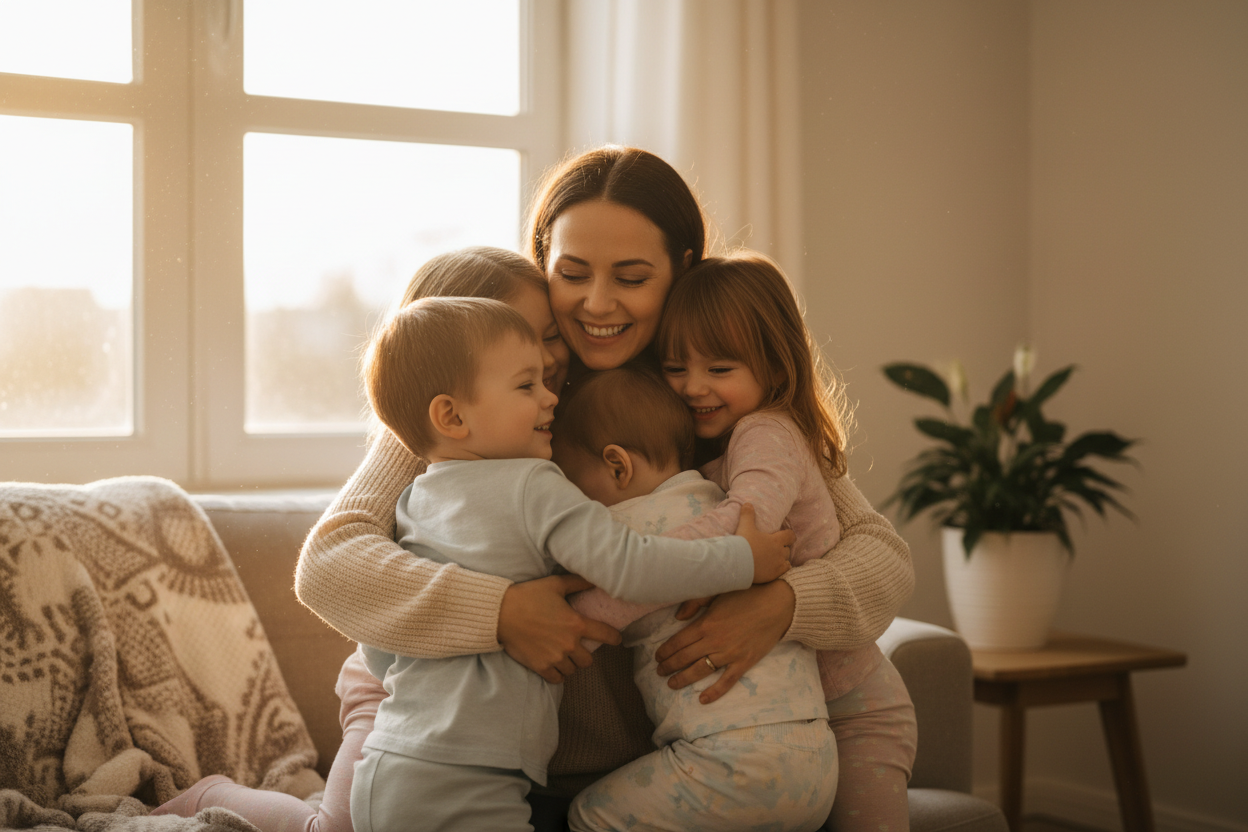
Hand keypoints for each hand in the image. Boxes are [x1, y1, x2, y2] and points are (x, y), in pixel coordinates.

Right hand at [498, 574, 621, 683]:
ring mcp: (555, 658)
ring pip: (573, 670)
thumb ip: (577, 583)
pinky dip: (558, 674)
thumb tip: (595, 580)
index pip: (605, 635)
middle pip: (588, 660)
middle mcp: (569, 644)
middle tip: (578, 647)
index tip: (616, 639)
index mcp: (576, 623)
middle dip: (585, 654)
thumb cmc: (528, 596)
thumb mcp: (555, 584)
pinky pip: (557, 679)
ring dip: (571, 664)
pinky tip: (555, 666)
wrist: (500, 613)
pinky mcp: (540, 667)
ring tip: (564, 656)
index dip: (614, 638)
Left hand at [654, 579, 795, 704]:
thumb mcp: (718, 591)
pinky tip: (702, 699)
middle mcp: (714, 641)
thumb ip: (695, 603)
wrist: (778, 604)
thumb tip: (677, 617)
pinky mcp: (744, 662)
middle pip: (684, 658)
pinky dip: (714, 692)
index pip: (678, 642)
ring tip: (671, 684)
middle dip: (669, 666)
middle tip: (659, 672)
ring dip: (683, 679)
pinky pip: (726, 681)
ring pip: (700, 671)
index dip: (665, 651)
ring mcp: (729, 654)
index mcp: (705, 624)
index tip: (657, 657)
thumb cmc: (747, 594)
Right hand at [736, 503, 793, 582]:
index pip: (790, 536)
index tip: (787, 536)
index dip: (790, 535)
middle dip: (783, 548)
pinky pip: (782, 572)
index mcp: (776, 540)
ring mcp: (777, 565)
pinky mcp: (772, 575)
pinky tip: (773, 569)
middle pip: (787, 550)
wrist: (737, 563)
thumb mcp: (745, 526)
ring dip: (782, 559)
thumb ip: (748, 515)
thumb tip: (748, 503)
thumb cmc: (743, 544)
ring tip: (775, 559)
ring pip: (787, 562)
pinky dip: (779, 570)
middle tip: (775, 547)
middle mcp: (780, 553)